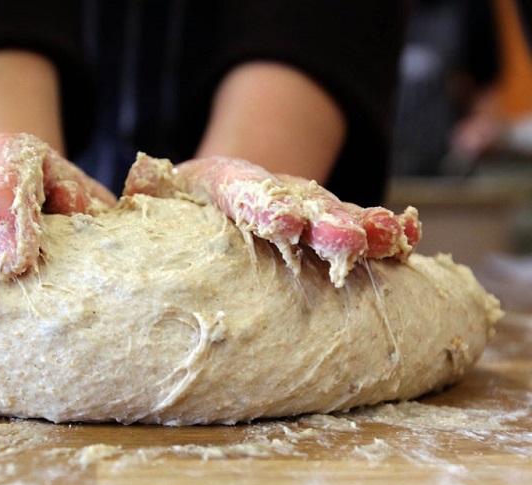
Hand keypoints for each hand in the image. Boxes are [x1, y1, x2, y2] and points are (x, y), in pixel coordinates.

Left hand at [123, 154, 420, 286]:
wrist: (219, 190)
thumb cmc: (180, 202)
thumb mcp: (156, 192)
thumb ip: (146, 188)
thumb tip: (137, 181)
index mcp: (224, 185)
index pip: (245, 194)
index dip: (263, 206)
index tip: (281, 221)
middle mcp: (273, 195)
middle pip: (302, 206)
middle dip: (326, 223)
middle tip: (348, 241)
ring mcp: (305, 210)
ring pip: (338, 218)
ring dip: (364, 230)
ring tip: (389, 240)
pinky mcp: (326, 229)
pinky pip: (360, 231)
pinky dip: (385, 236)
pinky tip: (408, 242)